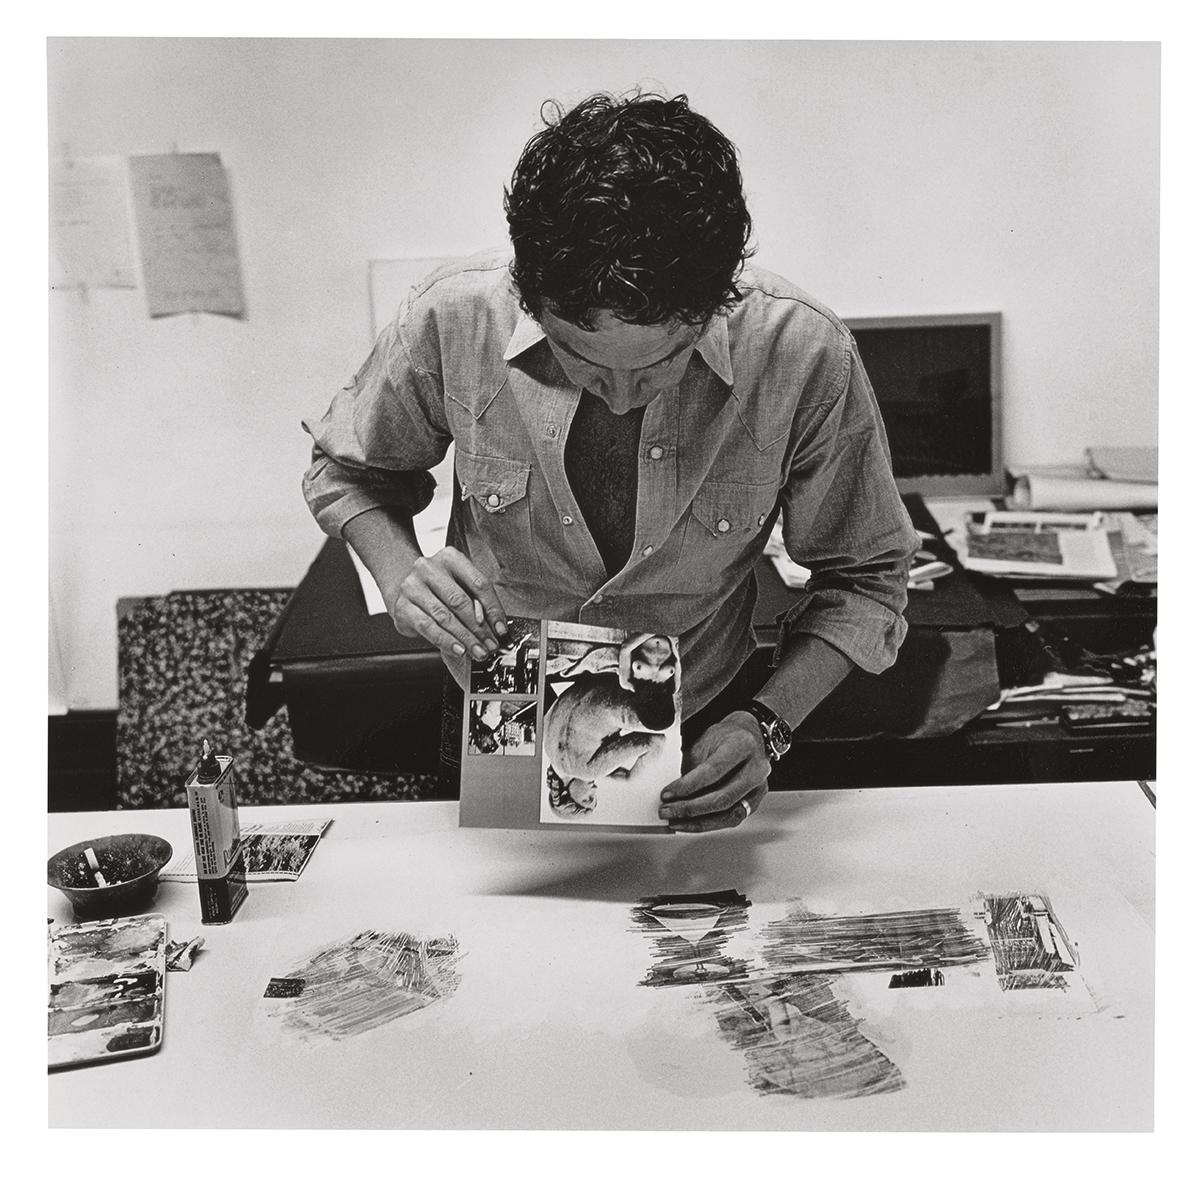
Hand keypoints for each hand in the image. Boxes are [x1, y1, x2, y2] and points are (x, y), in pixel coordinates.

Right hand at [389, 546, 508, 660]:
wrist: (404, 589)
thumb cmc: (439, 589)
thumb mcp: (460, 586)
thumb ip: (477, 602)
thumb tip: (496, 627)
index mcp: (449, 557)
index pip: (478, 583)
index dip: (493, 609)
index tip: (501, 629)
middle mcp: (428, 568)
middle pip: (460, 601)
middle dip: (479, 628)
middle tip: (490, 645)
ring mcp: (412, 587)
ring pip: (444, 616)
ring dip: (465, 638)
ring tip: (477, 651)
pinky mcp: (402, 607)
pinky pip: (428, 627)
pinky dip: (446, 641)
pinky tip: (458, 649)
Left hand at [658, 710, 769, 832]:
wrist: (747, 738)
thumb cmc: (725, 738)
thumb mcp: (704, 742)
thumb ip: (691, 768)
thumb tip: (672, 793)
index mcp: (742, 745)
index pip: (713, 771)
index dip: (688, 785)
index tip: (667, 793)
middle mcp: (756, 768)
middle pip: (723, 798)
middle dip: (690, 808)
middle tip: (667, 810)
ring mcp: (758, 788)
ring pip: (729, 815)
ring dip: (698, 822)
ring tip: (675, 820)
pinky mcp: (754, 803)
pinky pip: (731, 819)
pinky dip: (708, 824)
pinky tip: (690, 823)